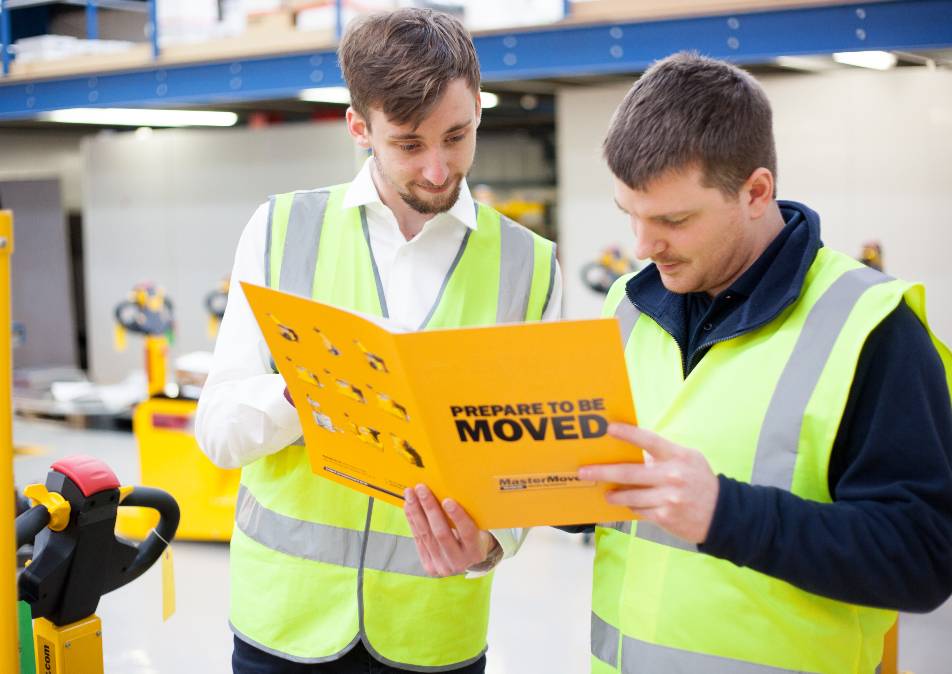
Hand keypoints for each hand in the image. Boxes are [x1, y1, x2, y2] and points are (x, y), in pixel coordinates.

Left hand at [403, 484, 496, 576]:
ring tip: (410, 494)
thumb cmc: (473, 539)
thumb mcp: (478, 530)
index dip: (458, 516)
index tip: (448, 500)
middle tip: (422, 489)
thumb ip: (468, 517)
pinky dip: (412, 521)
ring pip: (426, 535)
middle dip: (430, 508)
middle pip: (441, 533)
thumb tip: (450, 491)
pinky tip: (409, 507)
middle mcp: (459, 562)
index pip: (467, 532)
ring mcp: (443, 566)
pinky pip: (418, 539)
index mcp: (476, 552)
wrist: (466, 562)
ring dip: (416, 511)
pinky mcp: (429, 566)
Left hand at [579, 423, 718, 543]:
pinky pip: (639, 510)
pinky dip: (631, 507)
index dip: (628, 434)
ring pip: (630, 495)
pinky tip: (626, 505)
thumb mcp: (687, 460)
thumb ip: (663, 454)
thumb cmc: (699, 481)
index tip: (609, 428)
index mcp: (678, 456)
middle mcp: (672, 475)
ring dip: (614, 495)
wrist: (722, 514)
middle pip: (630, 472)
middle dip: (603, 472)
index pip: (649, 440)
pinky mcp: (665, 516)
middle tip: (584, 472)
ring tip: (606, 494)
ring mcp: (669, 497)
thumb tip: (630, 451)